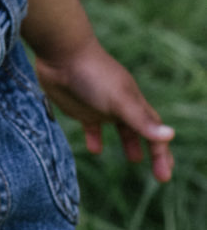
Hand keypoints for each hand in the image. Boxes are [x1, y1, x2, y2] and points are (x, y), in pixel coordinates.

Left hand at [36, 36, 173, 182]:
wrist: (60, 53)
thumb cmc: (93, 74)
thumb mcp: (119, 99)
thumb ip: (141, 120)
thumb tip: (170, 135)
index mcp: (132, 101)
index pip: (153, 130)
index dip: (161, 152)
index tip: (164, 176)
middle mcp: (119, 104)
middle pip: (139, 130)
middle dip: (151, 149)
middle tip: (159, 174)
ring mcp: (99, 105)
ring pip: (119, 127)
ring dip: (128, 141)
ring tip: (133, 158)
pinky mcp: (80, 107)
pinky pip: (91, 126)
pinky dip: (95, 138)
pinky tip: (94, 150)